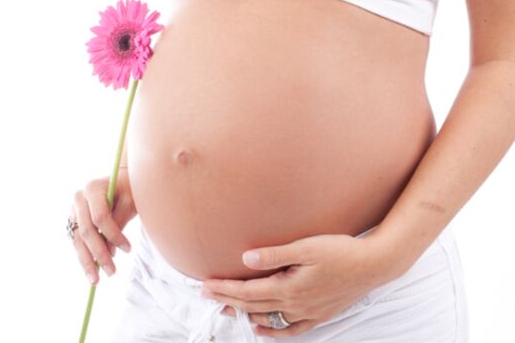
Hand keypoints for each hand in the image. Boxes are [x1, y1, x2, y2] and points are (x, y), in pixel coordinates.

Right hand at [70, 170, 137, 283]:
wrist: (120, 181)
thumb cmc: (129, 189)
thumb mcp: (130, 201)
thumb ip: (120, 221)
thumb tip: (111, 249)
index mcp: (93, 188)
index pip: (100, 217)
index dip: (113, 235)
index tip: (128, 249)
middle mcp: (79, 198)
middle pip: (87, 231)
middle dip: (100, 253)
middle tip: (112, 272)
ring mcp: (74, 210)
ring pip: (78, 239)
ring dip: (88, 261)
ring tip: (97, 280)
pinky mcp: (74, 220)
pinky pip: (78, 241)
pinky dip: (84, 256)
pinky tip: (91, 271)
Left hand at [200, 232, 397, 337]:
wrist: (374, 265)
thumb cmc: (341, 251)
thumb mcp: (306, 247)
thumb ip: (274, 255)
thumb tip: (245, 259)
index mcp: (289, 287)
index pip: (247, 291)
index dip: (225, 289)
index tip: (206, 285)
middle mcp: (295, 304)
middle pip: (253, 305)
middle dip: (227, 300)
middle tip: (206, 295)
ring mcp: (308, 313)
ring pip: (268, 318)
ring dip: (244, 314)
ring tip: (226, 310)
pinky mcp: (319, 315)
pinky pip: (291, 329)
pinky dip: (274, 331)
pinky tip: (262, 330)